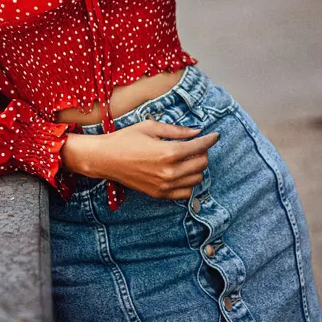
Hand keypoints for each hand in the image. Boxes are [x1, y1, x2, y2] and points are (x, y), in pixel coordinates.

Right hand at [65, 120, 218, 199]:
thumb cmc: (126, 139)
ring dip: (196, 167)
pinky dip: (188, 183)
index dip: (210, 139)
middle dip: (203, 152)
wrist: (105, 159)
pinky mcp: (159, 194)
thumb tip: (196, 132)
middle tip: (196, 145)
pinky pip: (185, 193)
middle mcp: (170, 172)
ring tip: (188, 158)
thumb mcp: (151, 127)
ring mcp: (165, 185)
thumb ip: (177, 131)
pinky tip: (181, 173)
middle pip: (201, 164)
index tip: (215, 135)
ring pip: (196, 179)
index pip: (199, 147)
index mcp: (169, 152)